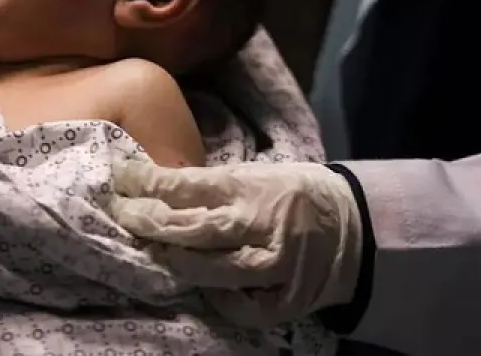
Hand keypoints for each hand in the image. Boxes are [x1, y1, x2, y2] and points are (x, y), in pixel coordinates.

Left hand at [108, 159, 362, 329]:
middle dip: (149, 221)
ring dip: (173, 261)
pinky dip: (217, 298)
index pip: (190, 185)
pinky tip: (200, 287)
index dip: (150, 182)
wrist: (359, 228)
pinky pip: (240, 306)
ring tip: (148, 251)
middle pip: (192, 228)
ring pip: (210, 270)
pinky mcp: (286, 301)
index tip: (122, 176)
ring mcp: (275, 267)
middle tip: (121, 213)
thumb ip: (220, 186)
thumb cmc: (300, 194)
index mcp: (256, 187)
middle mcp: (262, 226)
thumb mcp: (263, 175)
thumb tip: (163, 188)